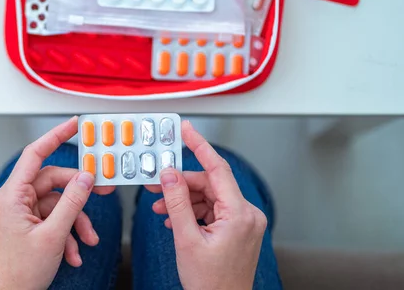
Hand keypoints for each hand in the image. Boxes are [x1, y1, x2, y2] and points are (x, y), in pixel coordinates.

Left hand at [0, 116, 114, 289]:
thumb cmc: (17, 274)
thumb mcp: (53, 236)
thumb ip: (72, 203)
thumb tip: (85, 178)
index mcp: (12, 196)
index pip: (35, 154)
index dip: (56, 136)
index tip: (74, 125)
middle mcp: (15, 201)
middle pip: (54, 183)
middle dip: (79, 196)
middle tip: (103, 193)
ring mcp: (21, 214)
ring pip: (57, 204)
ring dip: (76, 222)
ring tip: (88, 241)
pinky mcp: (28, 227)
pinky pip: (53, 220)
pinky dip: (67, 234)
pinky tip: (74, 254)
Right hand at [148, 121, 266, 289]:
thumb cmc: (210, 284)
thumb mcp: (186, 239)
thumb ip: (176, 203)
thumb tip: (169, 174)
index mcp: (239, 215)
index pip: (217, 169)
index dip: (199, 146)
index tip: (186, 130)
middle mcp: (247, 215)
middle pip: (210, 184)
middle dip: (181, 183)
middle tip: (156, 183)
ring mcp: (244, 222)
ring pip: (209, 196)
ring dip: (184, 200)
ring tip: (161, 208)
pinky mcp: (238, 229)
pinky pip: (213, 209)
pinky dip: (193, 211)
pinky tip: (175, 218)